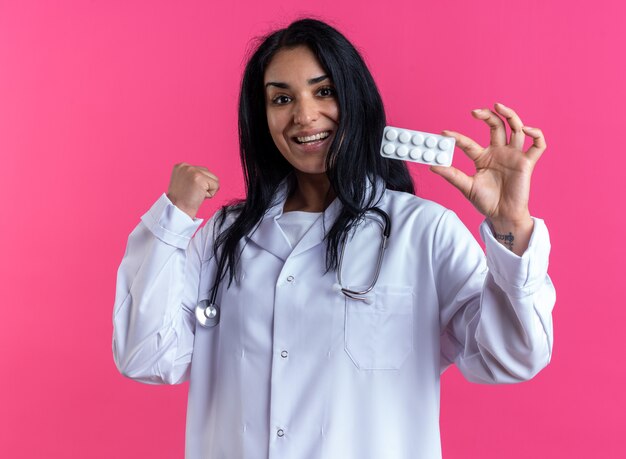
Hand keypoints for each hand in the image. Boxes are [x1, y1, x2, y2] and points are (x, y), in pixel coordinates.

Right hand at [166, 163, 219, 218]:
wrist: (177, 211)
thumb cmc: (181, 201)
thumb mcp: (184, 182)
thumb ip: (193, 176)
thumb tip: (207, 176)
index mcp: (181, 166)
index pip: (202, 171)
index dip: (200, 184)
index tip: (189, 191)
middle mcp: (186, 166)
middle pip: (209, 173)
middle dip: (204, 186)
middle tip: (192, 194)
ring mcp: (193, 171)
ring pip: (214, 179)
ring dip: (208, 190)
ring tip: (195, 195)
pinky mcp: (200, 178)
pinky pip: (216, 186)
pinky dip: (210, 195)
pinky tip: (198, 196)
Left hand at [430, 103, 546, 253]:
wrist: (502, 215)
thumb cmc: (486, 202)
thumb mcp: (466, 187)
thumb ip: (452, 175)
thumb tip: (432, 165)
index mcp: (483, 157)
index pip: (469, 143)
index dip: (457, 137)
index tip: (444, 134)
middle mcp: (499, 152)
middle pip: (496, 126)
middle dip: (487, 116)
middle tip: (475, 111)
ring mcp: (513, 156)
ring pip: (516, 129)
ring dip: (510, 115)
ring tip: (499, 107)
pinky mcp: (527, 163)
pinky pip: (538, 146)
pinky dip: (536, 135)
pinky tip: (526, 130)